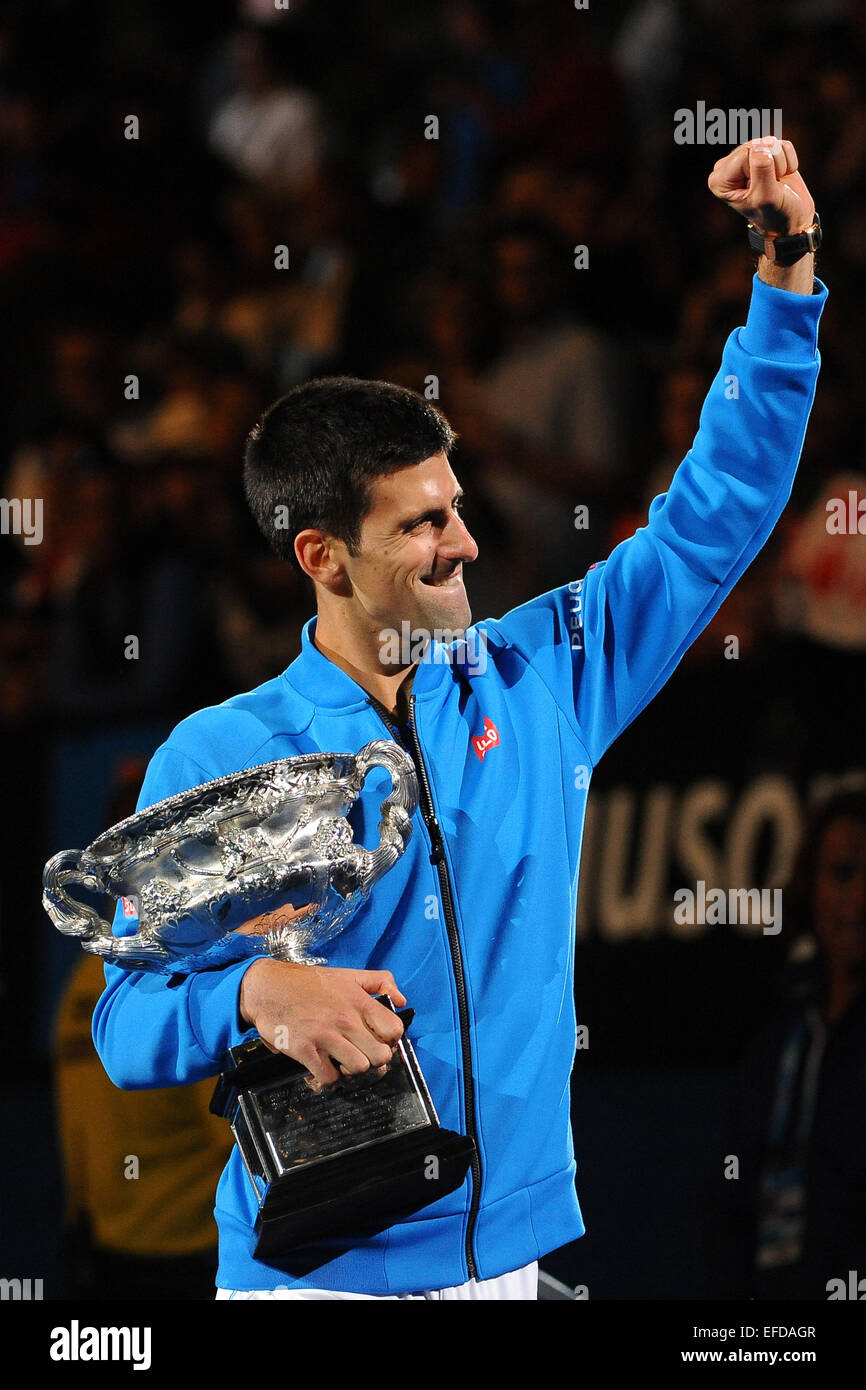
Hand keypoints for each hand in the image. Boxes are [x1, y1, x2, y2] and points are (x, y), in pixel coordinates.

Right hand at [238, 958, 406, 1089]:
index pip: (394, 1030)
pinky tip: (324, 1067)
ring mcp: (325, 1036)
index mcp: (359, 1001)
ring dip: (352, 1070)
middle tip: (361, 1053)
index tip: (379, 1040)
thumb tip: (401, 1001)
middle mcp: (345, 1019)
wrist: (267, 988)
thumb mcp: (347, 974)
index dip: (391, 1040)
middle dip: (374, 1059)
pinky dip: (329, 1078)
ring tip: (343, 1061)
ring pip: (359, 1068)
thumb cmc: (308, 982)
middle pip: (381, 1056)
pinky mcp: (305, 1050)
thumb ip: (379, 981)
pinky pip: (330, 1078)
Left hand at [708, 136, 814, 235]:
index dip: (761, 170)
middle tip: (771, 186)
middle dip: (772, 165)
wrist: (790, 220)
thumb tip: (761, 146)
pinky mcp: (765, 153)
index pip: (745, 154)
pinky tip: (782, 177)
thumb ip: (761, 169)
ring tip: (776, 183)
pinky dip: (789, 161)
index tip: (761, 189)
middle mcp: (729, 166)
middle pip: (757, 146)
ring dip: (781, 164)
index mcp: (719, 179)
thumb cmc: (774, 214)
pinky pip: (783, 145)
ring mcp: (747, 158)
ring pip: (771, 143)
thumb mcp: (766, 197)